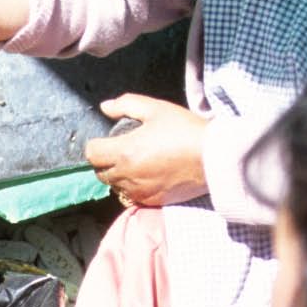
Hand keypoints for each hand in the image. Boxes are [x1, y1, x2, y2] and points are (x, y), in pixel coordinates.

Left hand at [84, 93, 207, 206]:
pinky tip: (148, 175)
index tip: (107, 140)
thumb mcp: (154, 108)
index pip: (92, 153)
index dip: (96, 144)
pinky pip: (133, 196)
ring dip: (119, 175)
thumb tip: (105, 107)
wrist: (214, 157)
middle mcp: (128, 175)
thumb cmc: (184, 129)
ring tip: (135, 162)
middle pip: (100, 173)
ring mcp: (140, 191)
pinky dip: (133, 187)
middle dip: (105, 161)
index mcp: (124, 152)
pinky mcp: (154, 201)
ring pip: (116, 186)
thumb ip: (125, 105)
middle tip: (120, 149)